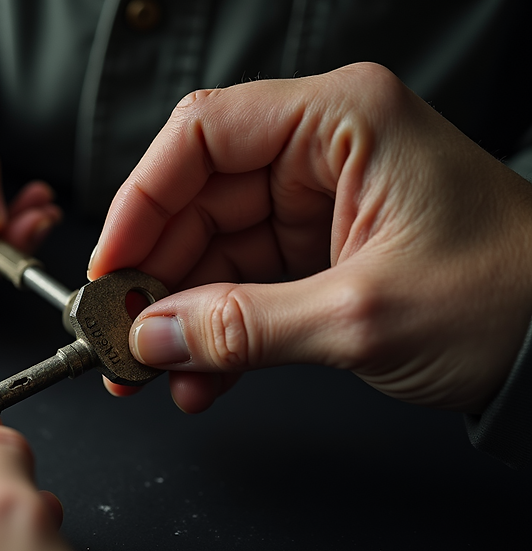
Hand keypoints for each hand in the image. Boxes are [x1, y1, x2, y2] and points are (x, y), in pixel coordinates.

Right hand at [89, 62, 531, 413]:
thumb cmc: (511, 295)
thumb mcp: (362, 316)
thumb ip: (243, 327)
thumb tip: (151, 339)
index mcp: (340, 120)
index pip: (201, 135)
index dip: (140, 200)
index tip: (111, 268)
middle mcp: (322, 151)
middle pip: (198, 199)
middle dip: (156, 276)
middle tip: (121, 340)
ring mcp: (319, 203)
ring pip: (215, 250)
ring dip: (182, 317)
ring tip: (154, 374)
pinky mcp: (321, 252)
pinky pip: (245, 285)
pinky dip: (219, 333)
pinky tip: (201, 378)